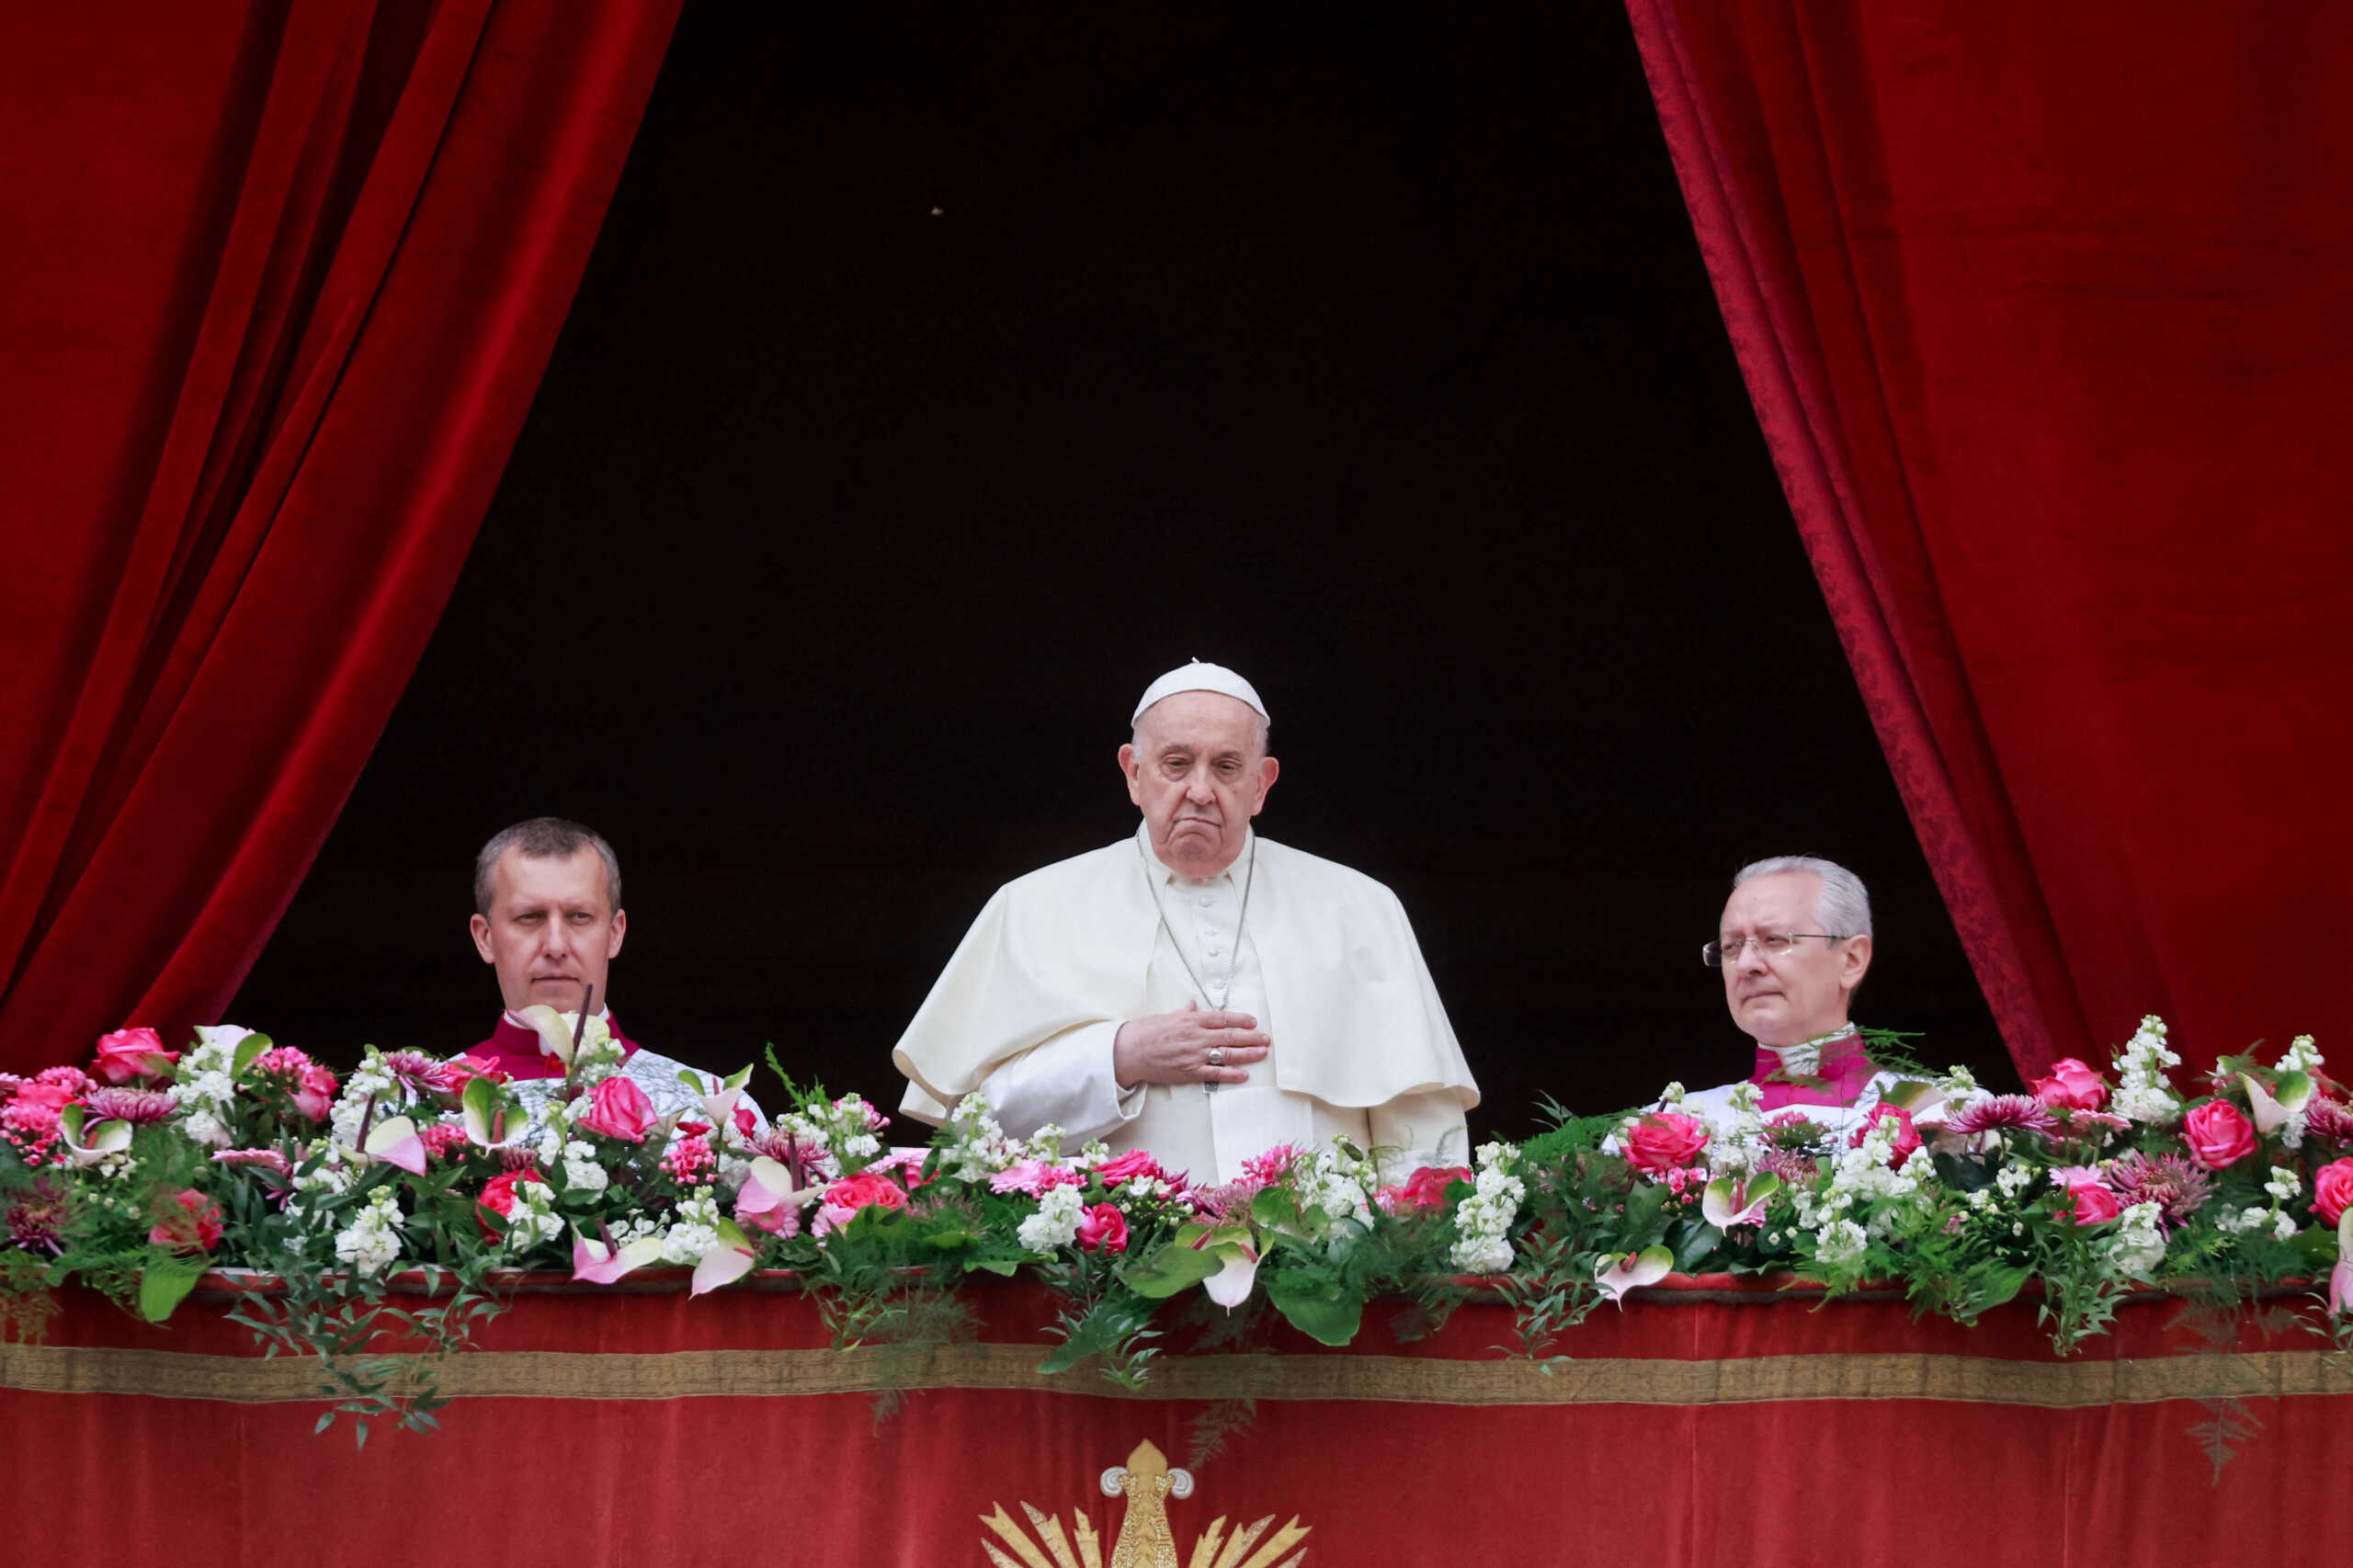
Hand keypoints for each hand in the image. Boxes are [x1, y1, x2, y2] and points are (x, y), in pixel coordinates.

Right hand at [1113, 1000, 1269, 1087]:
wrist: (1128, 1051)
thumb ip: (1184, 1013)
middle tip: (1265, 1039)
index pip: (1223, 1018)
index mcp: (1191, 1020)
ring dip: (1247, 1054)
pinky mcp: (1189, 1072)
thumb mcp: (1166, 1016)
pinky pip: (1215, 1074)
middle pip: (1231, 1036)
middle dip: (1251, 1037)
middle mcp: (1196, 1037)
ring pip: (1227, 1054)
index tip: (1253, 1021)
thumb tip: (1193, 1006)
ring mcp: (1194, 1055)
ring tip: (1261, 1053)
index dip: (1241, 1020)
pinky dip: (1231, 1074)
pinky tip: (1244, 1074)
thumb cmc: (1145, 1032)